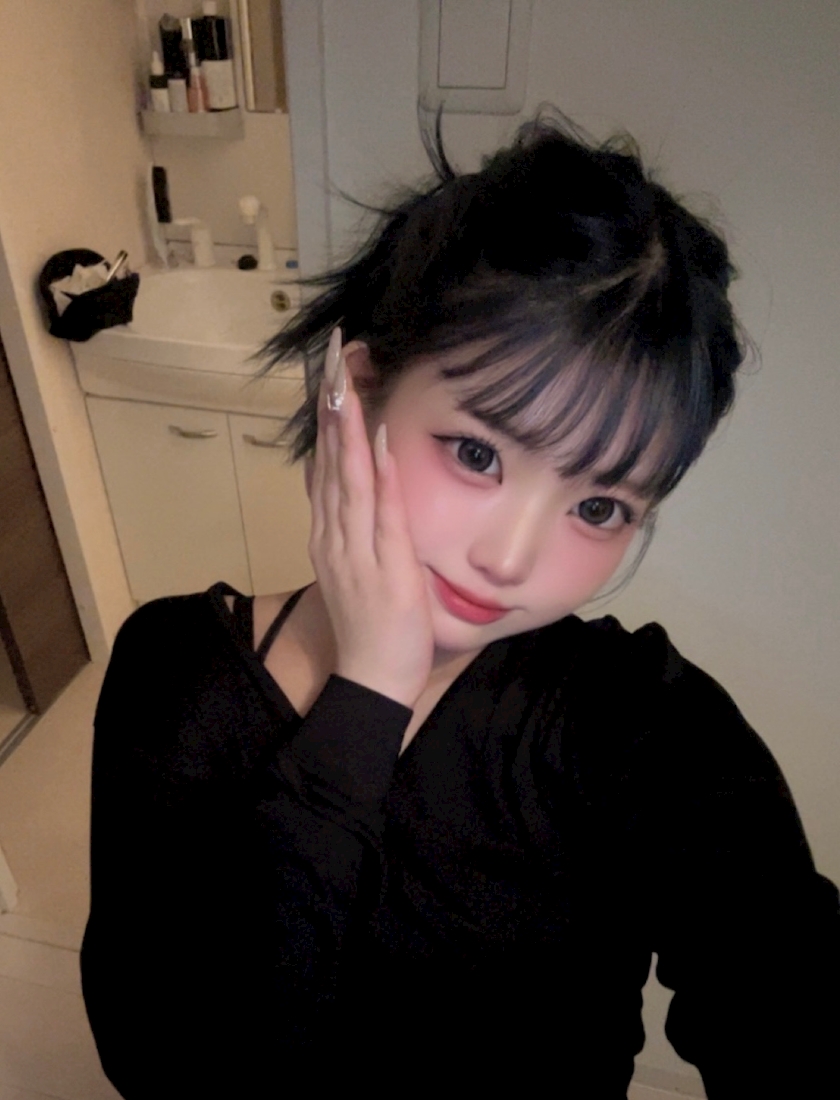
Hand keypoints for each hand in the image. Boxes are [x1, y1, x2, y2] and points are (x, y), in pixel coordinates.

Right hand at [307, 331, 434, 709]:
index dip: (327, 417)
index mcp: (328, 534)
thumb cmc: (372, 626)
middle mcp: (334, 536)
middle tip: (333, 352)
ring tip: (346, 378)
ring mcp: (355, 551)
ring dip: (347, 427)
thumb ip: (354, 526)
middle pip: (329, 460)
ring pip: (347, 478)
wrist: (371, 680)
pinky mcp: (385, 568)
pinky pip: (381, 514)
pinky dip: (376, 475)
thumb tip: (355, 485)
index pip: (324, 465)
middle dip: (332, 405)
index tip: (331, 372)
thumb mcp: (357, 567)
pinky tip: (376, 439)